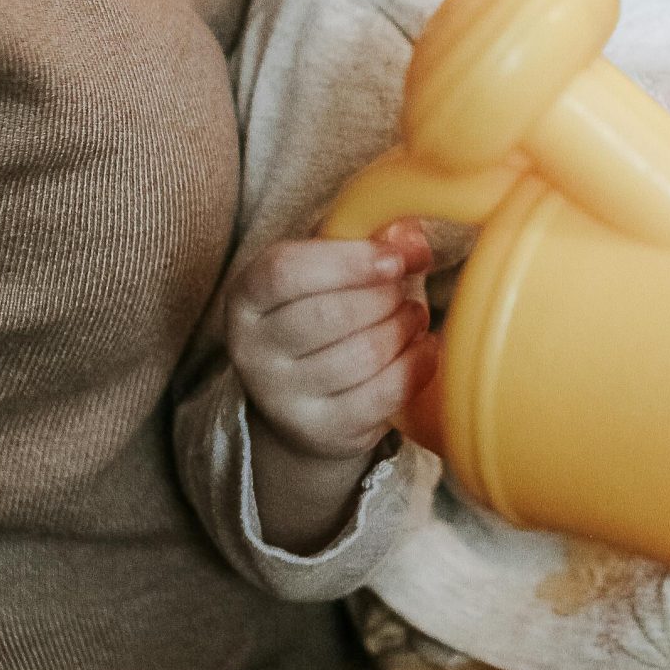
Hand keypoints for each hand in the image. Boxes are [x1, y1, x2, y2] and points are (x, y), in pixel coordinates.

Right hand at [223, 216, 434, 552]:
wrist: (306, 400)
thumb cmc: (326, 313)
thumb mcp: (336, 268)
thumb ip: (371, 240)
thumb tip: (410, 239)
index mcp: (247, 296)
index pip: (286, 271)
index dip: (349, 260)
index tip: (395, 258)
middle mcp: (252, 350)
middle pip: (331, 314)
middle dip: (385, 296)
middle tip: (406, 288)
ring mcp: (281, 398)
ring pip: (362, 354)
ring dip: (404, 328)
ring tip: (413, 316)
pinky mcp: (320, 430)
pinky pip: (382, 393)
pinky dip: (416, 364)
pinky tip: (422, 348)